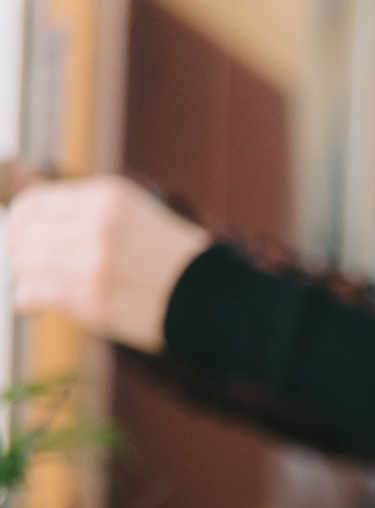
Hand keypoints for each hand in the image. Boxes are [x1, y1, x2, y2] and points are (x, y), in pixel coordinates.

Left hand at [10, 177, 212, 351]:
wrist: (214, 301)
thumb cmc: (172, 262)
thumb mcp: (134, 215)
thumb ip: (86, 211)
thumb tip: (26, 219)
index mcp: (107, 198)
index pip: (34, 203)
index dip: (22, 223)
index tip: (26, 238)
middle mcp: (97, 225)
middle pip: (24, 234)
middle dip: (24, 252)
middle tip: (35, 267)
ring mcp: (93, 262)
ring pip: (26, 264)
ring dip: (29, 277)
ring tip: (43, 286)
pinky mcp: (92, 298)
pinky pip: (34, 293)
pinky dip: (29, 298)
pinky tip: (36, 302)